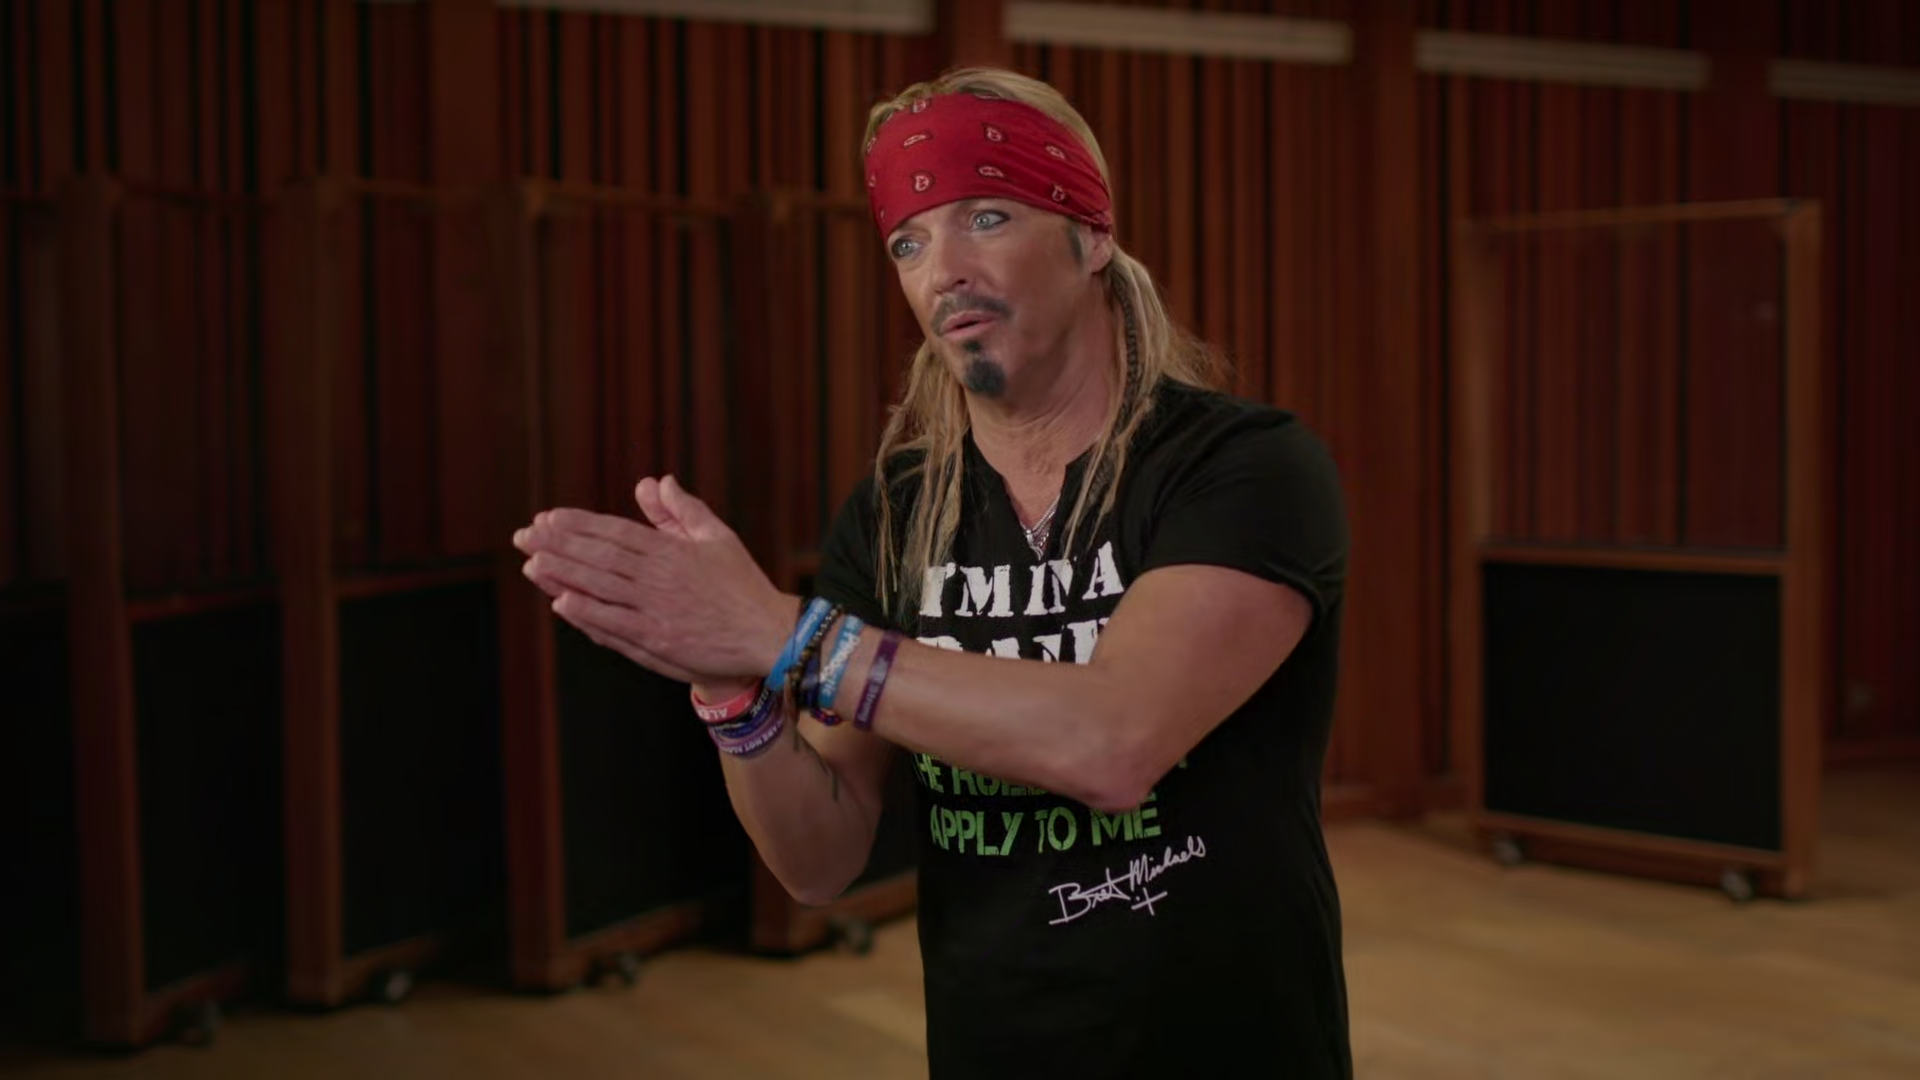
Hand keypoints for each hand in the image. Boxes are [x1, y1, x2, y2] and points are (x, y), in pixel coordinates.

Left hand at [513, 475, 794, 685]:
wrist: (768, 635)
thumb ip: (683, 510)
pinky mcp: (656, 643)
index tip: (548, 518)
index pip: (616, 532)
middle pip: (600, 558)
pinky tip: (561, 602)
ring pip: (600, 589)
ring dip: (563, 575)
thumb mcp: (718, 538)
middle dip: (558, 545)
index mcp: (673, 552)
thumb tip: (656, 482)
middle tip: (524, 536)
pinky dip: (587, 614)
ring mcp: (656, 612)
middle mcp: (659, 579)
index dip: (579, 524)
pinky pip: (613, 626)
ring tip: (531, 562)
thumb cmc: (743, 586)